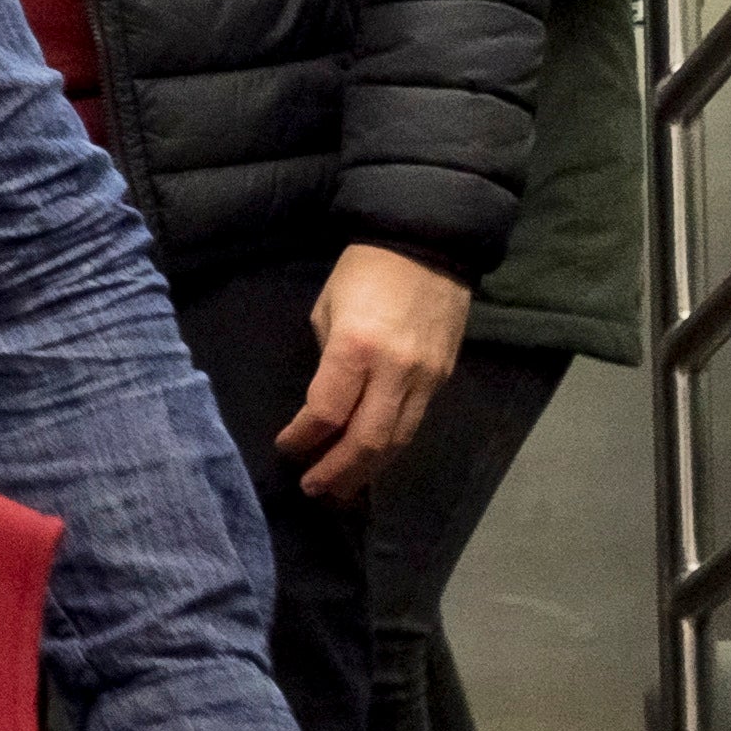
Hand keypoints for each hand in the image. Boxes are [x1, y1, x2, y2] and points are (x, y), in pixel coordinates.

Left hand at [276, 243, 475, 500]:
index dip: (303, 439)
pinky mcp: (443, 378)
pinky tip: (372, 460)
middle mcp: (395, 370)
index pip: (327, 413)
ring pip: (397, 442)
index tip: (286, 447)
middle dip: (337, 472)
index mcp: (356, 347)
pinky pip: (415, 425)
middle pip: (367, 442)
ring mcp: (425, 378)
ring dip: (366, 471)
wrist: (430, 241)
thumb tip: (325, 404)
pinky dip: (390, 449)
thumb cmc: (365, 268)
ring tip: (341, 488)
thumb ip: (328, 361)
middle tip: (313, 488)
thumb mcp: (328, 308)